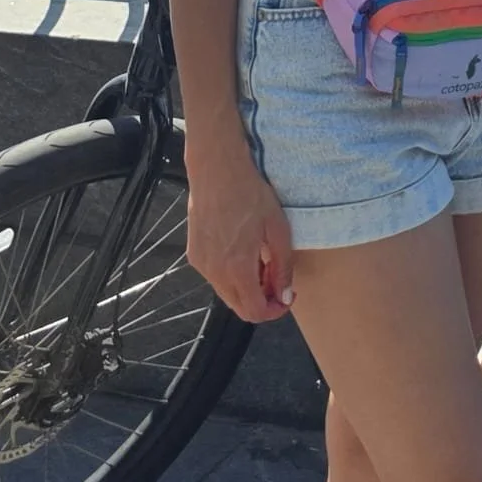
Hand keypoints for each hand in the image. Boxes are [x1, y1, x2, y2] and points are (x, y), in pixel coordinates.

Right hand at [185, 143, 295, 322]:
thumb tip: (285, 296)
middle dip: (261, 300)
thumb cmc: (250, 194)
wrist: (217, 170)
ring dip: (247, 287)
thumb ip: (282, 267)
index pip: (254, 311)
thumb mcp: (277, 229)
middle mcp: (214, 273)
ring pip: (227, 293)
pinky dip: (232, 275)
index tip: (287, 298)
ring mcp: (201, 264)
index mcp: (236, 268)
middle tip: (277, 279)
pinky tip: (243, 252)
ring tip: (262, 261)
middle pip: (239, 307)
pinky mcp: (194, 254)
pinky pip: (215, 277)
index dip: (274, 311)